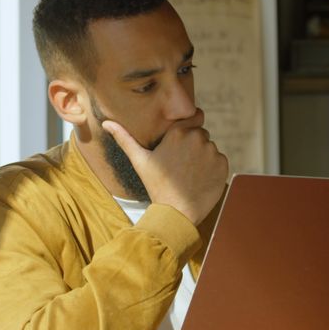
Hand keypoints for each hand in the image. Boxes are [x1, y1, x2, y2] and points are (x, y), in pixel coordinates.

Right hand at [103, 110, 228, 224]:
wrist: (177, 213)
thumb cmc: (157, 186)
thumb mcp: (139, 161)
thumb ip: (125, 139)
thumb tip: (106, 123)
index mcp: (178, 132)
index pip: (194, 117)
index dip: (189, 129)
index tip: (182, 143)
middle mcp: (197, 138)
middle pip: (201, 134)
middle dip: (194, 145)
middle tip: (182, 164)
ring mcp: (212, 151)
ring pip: (210, 148)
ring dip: (203, 157)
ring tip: (190, 174)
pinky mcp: (222, 165)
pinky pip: (220, 160)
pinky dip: (213, 168)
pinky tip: (200, 179)